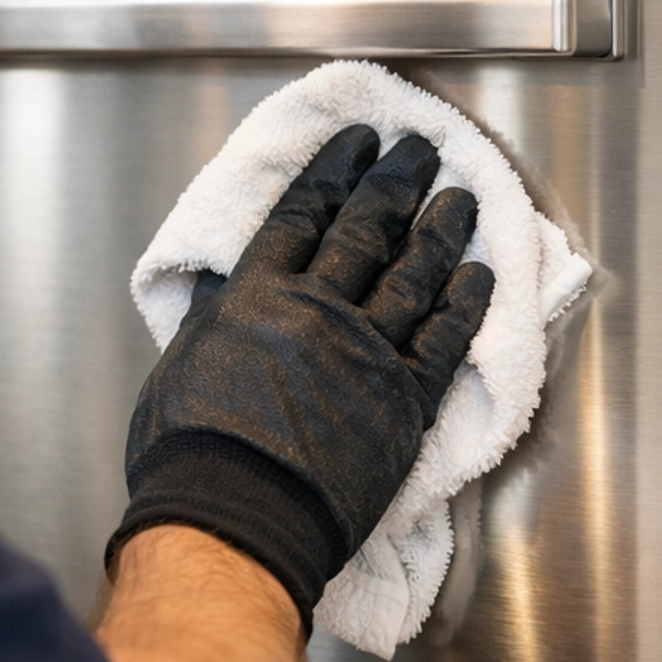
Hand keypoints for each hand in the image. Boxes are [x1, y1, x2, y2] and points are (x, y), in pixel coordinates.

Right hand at [108, 125, 494, 629]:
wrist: (235, 518)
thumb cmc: (190, 453)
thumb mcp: (181, 361)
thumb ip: (215, 315)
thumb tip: (225, 284)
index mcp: (255, 295)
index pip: (302, 214)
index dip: (333, 171)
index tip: (357, 142)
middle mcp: (315, 310)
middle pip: (365, 230)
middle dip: (395, 182)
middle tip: (420, 149)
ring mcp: (365, 353)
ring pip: (412, 275)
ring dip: (439, 231)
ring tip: (459, 199)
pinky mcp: (403, 401)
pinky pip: (443, 340)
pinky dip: (464, 304)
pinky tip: (479, 276)